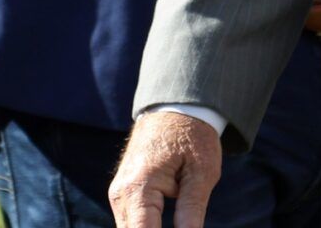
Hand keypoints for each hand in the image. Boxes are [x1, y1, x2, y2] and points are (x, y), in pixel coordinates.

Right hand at [108, 111, 222, 227]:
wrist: (175, 106)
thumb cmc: (192, 135)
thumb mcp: (202, 173)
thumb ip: (192, 211)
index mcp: (138, 188)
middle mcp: (121, 194)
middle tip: (187, 227)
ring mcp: (119, 195)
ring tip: (183, 225)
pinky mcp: (124, 195)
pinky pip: (133, 223)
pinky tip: (166, 227)